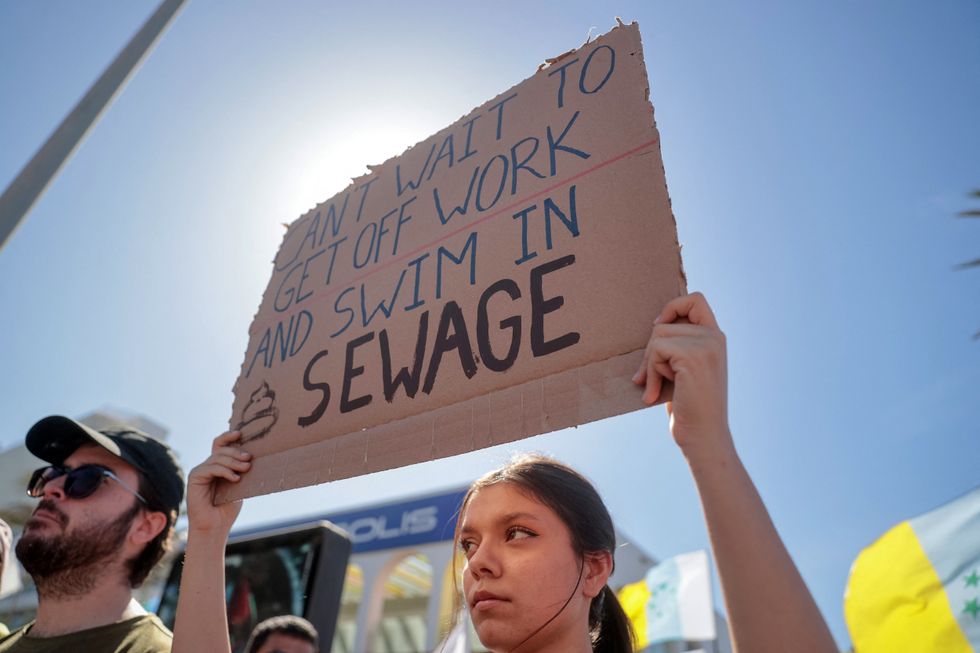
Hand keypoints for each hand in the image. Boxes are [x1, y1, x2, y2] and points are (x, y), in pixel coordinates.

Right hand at [185, 431, 251, 535]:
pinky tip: (235, 478)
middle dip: (236, 452)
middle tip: (249, 459)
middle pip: (221, 450)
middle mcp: (207, 467)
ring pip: (217, 458)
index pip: (220, 445)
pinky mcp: (194, 477)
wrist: (215, 527)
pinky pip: (211, 468)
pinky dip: (225, 471)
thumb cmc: (227, 509)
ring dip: (234, 462)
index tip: (241, 432)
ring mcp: (200, 471)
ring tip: (246, 468)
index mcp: (217, 467)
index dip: (228, 436)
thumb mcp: (238, 485)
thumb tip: (251, 455)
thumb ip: (240, 470)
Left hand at [632, 292, 731, 456]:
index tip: (658, 328)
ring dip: (649, 365)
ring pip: (657, 337)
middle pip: (664, 323)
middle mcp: (715, 337)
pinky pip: (656, 351)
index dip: (672, 307)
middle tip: (646, 378)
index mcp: (716, 338)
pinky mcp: (694, 357)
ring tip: (655, 388)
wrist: (703, 436)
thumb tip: (653, 325)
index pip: (695, 299)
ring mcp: (707, 346)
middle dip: (650, 352)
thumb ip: (678, 346)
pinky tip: (654, 394)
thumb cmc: (690, 406)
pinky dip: (649, 373)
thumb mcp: (685, 369)